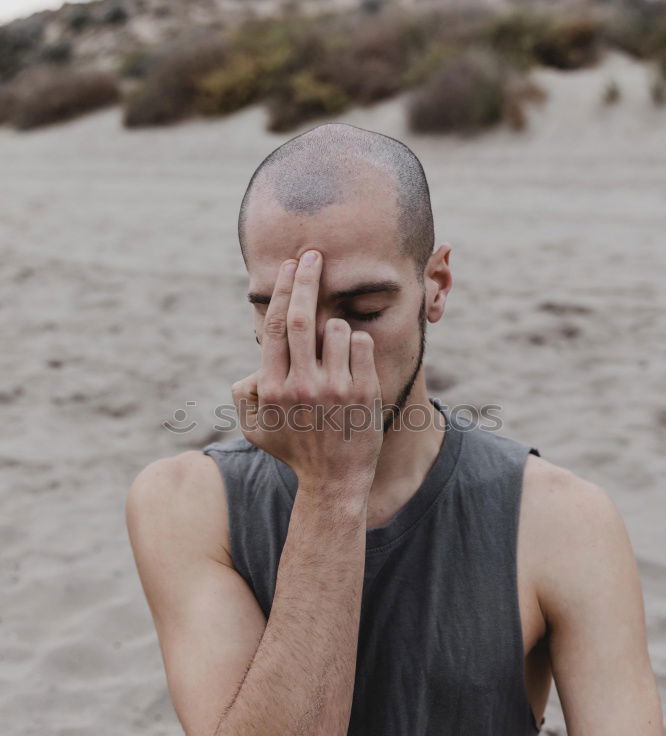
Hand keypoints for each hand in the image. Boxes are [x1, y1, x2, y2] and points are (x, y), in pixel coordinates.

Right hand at [231, 249, 382, 494]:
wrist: (335, 481)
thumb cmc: (294, 452)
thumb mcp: (255, 430)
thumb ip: (244, 395)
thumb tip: (252, 366)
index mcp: (271, 388)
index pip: (274, 326)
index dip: (282, 289)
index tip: (289, 266)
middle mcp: (301, 385)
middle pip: (300, 316)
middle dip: (307, 278)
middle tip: (313, 254)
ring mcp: (334, 388)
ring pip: (334, 328)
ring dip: (335, 326)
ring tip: (334, 348)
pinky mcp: (363, 391)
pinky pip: (361, 344)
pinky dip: (357, 343)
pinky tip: (353, 361)